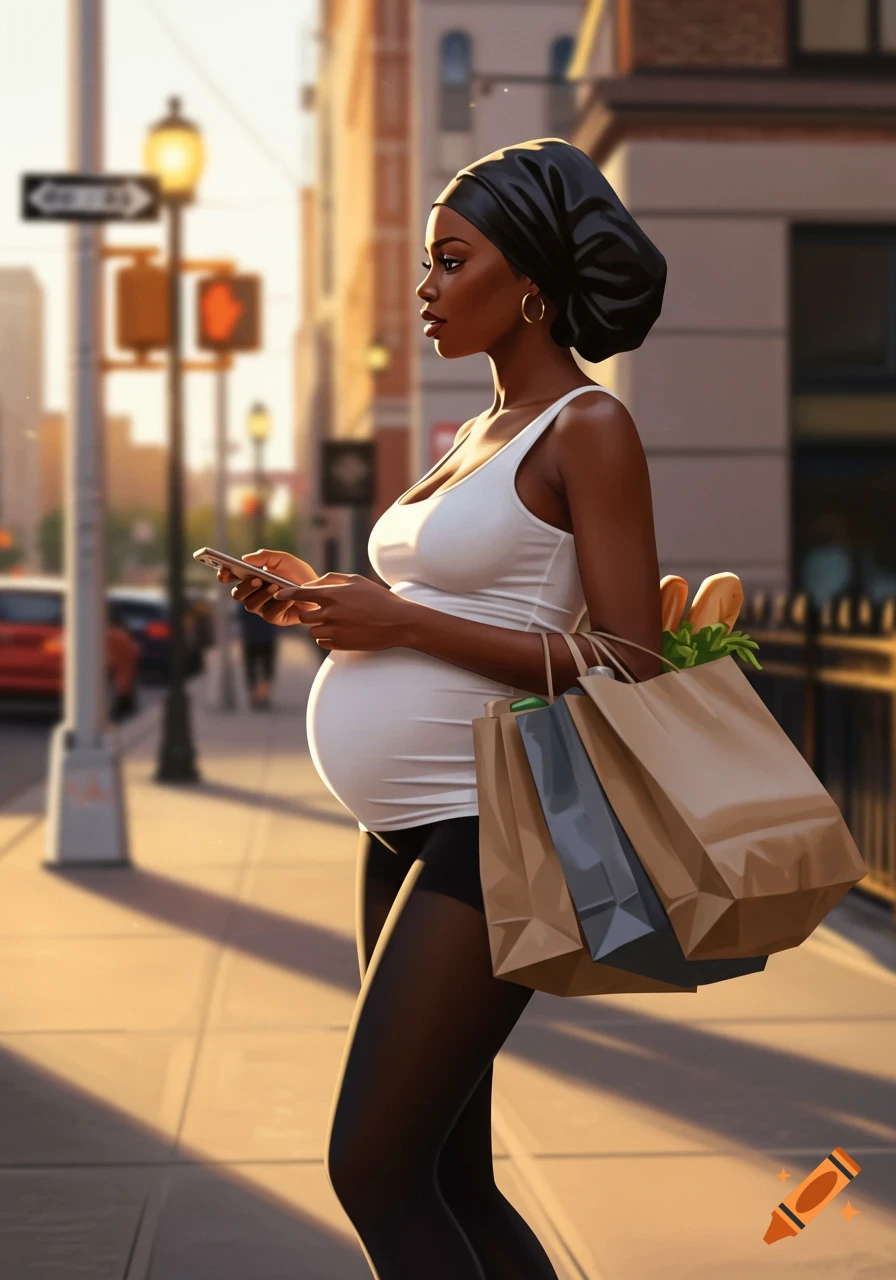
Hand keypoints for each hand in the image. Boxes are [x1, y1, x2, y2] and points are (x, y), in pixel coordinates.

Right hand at [218, 548, 319, 626]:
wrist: (319, 591)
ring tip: (275, 587)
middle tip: (257, 579)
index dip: (224, 575)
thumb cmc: (299, 574)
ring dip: (262, 595)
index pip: (230, 577)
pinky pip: (270, 615)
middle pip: (237, 594)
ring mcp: (263, 607)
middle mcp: (253, 593)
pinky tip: (288, 600)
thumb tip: (245, 559)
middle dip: (245, 587)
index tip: (224, 572)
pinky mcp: (275, 618)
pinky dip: (279, 606)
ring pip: (250, 605)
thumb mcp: (284, 560)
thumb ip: (265, 556)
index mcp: (251, 577)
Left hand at [272, 572, 416, 649]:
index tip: (277, 594)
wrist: (398, 622)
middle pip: (303, 616)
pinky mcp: (339, 645)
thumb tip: (311, 583)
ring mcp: (334, 630)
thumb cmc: (378, 598)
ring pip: (312, 630)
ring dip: (319, 626)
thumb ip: (331, 580)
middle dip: (310, 614)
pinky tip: (343, 632)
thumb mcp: (356, 581)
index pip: (300, 593)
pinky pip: (322, 642)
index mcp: (332, 595)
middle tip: (324, 612)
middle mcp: (330, 613)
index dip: (286, 594)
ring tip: (338, 622)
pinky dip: (327, 637)